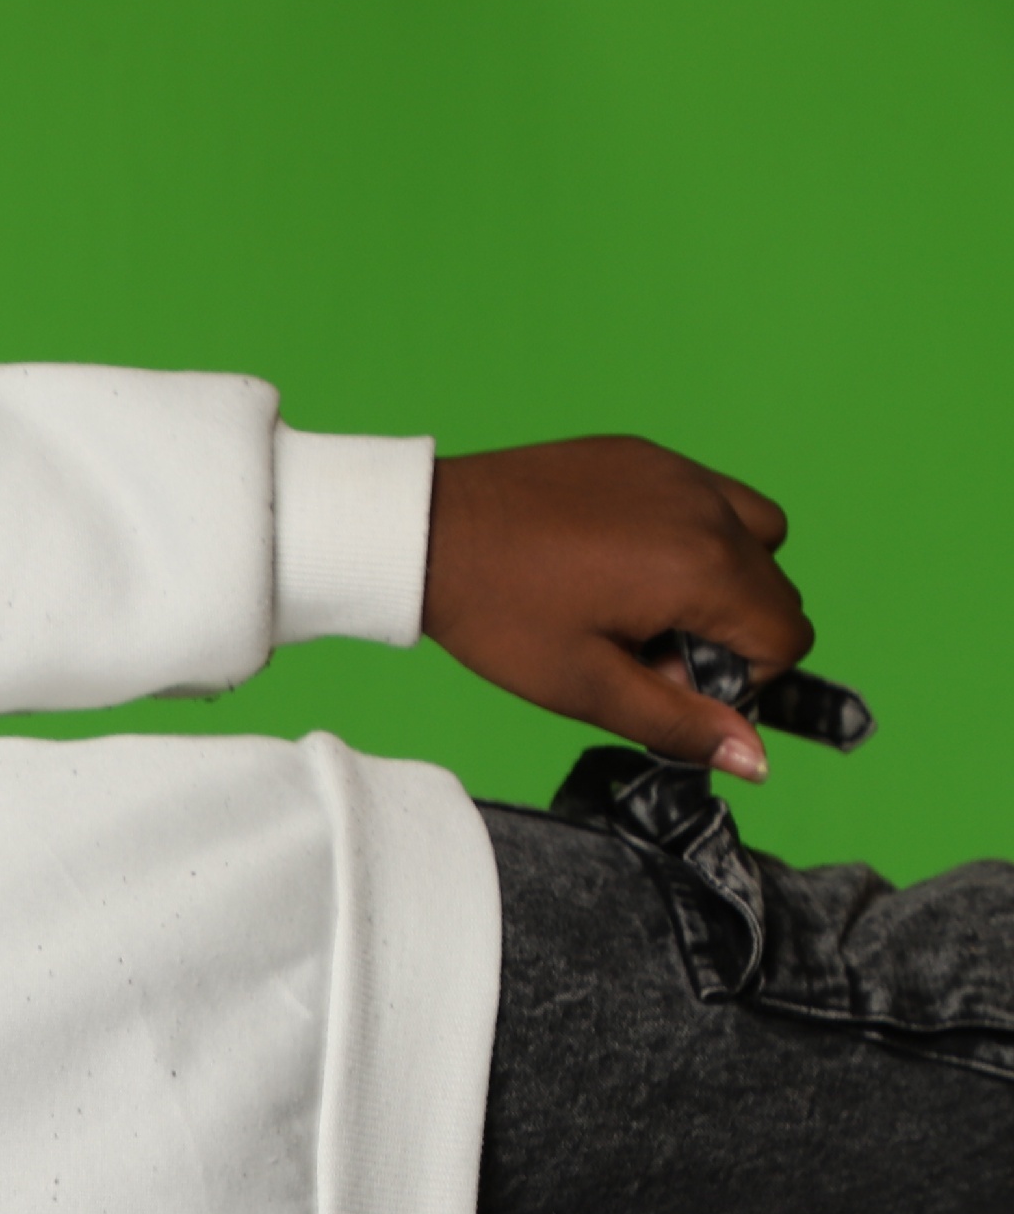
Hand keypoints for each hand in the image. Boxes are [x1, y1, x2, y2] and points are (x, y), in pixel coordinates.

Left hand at [424, 438, 816, 781]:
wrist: (426, 533)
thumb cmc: (498, 614)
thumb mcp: (586, 688)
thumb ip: (679, 723)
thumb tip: (755, 758)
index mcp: (704, 568)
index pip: (787, 637)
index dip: (739, 677)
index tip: (663, 677)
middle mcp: (709, 510)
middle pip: (774, 590)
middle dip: (724, 632)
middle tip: (635, 646)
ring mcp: (680, 473)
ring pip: (757, 536)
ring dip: (721, 579)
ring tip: (636, 603)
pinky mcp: (647, 455)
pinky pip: (708, 497)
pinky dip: (690, 534)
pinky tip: (617, 558)